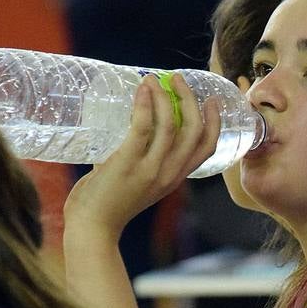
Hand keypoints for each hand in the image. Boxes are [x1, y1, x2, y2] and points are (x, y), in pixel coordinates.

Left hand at [63, 73, 220, 239]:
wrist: (92, 228)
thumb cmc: (109, 204)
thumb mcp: (139, 183)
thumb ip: (142, 160)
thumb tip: (135, 129)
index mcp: (175, 178)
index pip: (207, 148)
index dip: (214, 122)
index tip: (211, 101)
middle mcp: (169, 174)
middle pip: (195, 132)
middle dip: (190, 100)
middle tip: (177, 79)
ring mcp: (150, 169)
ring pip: (171, 125)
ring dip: (166, 97)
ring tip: (154, 79)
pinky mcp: (129, 163)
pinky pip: (144, 127)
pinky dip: (146, 104)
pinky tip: (143, 90)